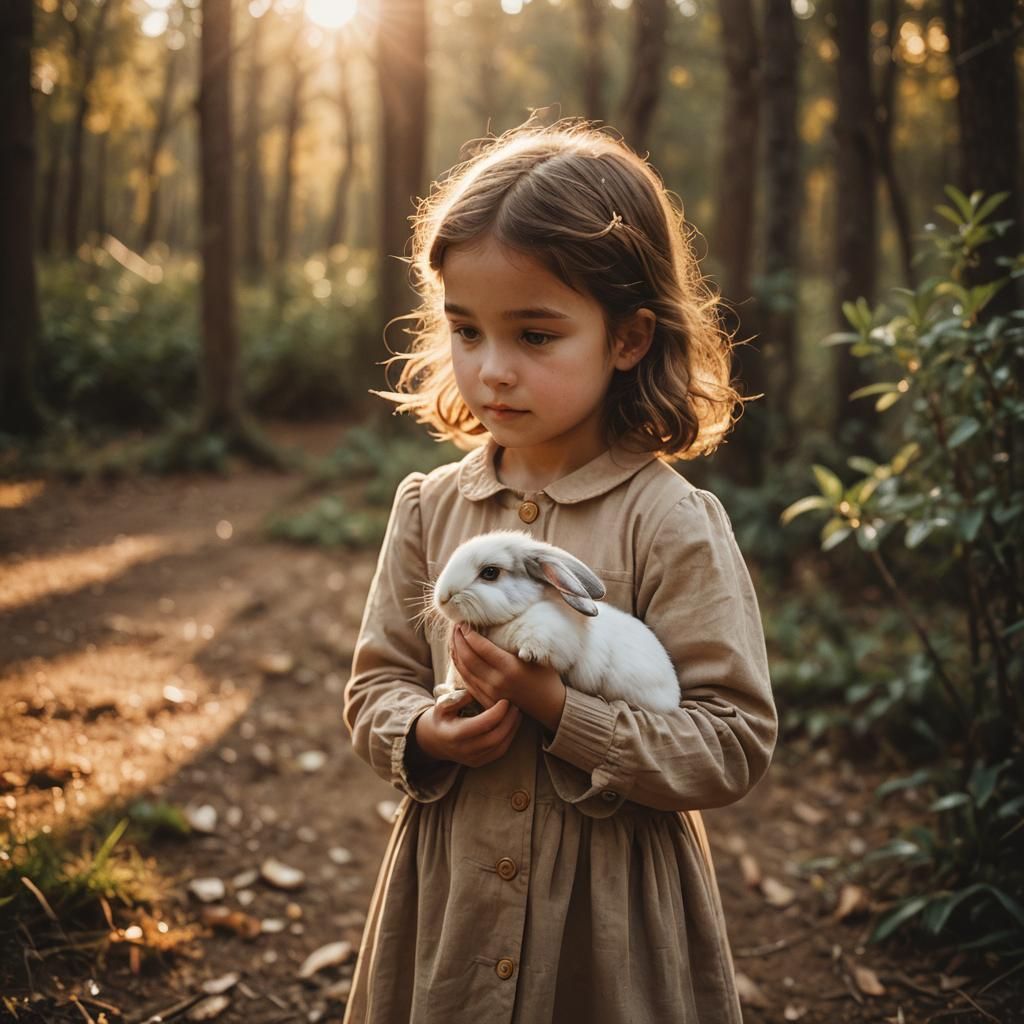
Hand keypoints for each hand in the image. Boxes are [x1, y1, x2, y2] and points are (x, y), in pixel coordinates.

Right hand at [414, 689, 521, 767]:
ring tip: (517, 713)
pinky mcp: (479, 763)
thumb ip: (456, 698)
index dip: (497, 712)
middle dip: (509, 721)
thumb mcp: (441, 705)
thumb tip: (473, 693)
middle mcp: (464, 750)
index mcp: (454, 735)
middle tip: (515, 705)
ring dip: (512, 729)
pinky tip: (513, 724)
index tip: (505, 700)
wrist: (434, 740)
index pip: (482, 725)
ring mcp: (472, 759)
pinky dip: (509, 737)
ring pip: (500, 746)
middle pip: (495, 738)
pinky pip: (499, 752)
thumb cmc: (441, 718)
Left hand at [451, 625, 566, 732]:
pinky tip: (458, 658)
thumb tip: (497, 625)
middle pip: (468, 658)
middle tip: (455, 627)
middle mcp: (497, 681)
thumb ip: (516, 642)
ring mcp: (491, 693)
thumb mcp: (535, 655)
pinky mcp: (488, 701)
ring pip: (464, 671)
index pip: (481, 647)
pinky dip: (459, 668)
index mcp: (509, 667)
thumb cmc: (546, 677)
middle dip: (459, 640)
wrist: (550, 706)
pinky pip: (467, 683)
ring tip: (454, 639)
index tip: (464, 623)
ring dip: (456, 653)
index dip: (469, 634)